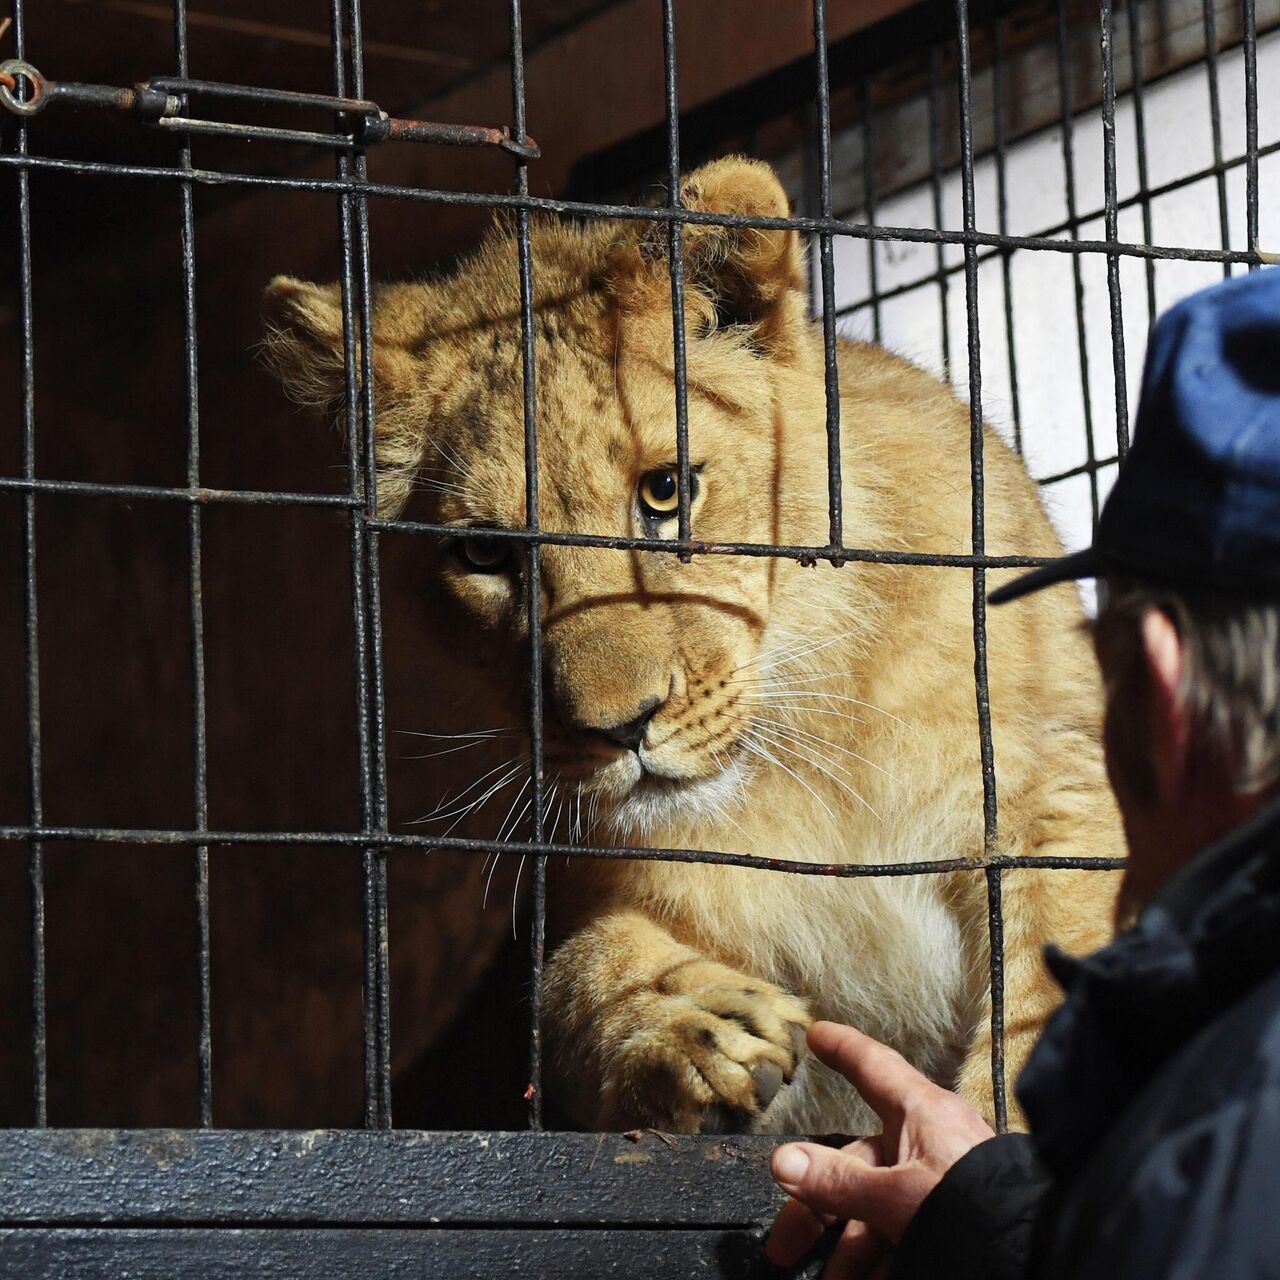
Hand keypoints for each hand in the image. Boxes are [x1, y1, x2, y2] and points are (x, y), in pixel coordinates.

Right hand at [766, 1021, 994, 1277]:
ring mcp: (942, 1183)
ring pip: (879, 1206)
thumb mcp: (897, 1196)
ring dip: (851, 1248)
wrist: (1042, 1259)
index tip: (817, 1034)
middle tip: (786, 1248)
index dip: (843, 1049)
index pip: (873, 1067)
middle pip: (859, 1160)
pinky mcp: (955, 1219)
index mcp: (921, 1114)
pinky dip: (883, 1259)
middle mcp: (929, 1142)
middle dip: (819, 1208)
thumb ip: (838, 1182)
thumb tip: (783, 1161)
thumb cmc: (975, 1211)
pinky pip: (906, 1232)